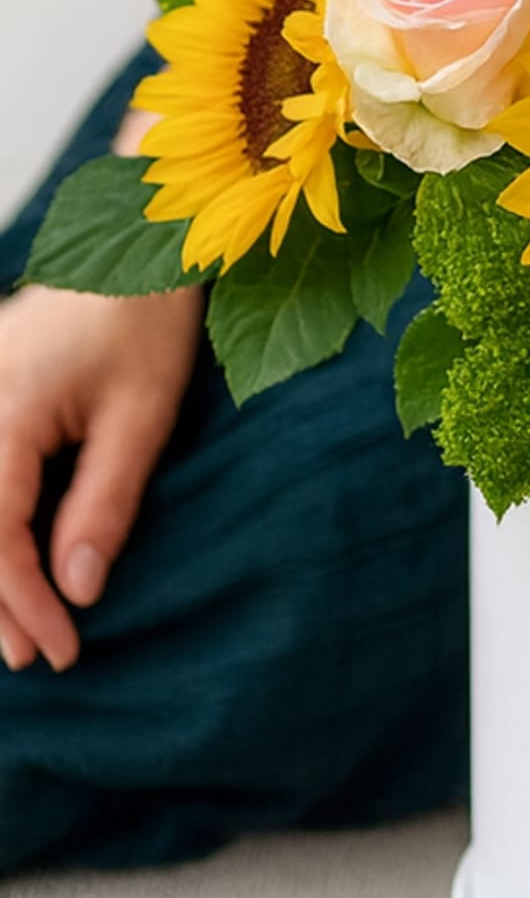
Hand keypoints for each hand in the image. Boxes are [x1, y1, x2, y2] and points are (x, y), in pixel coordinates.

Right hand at [0, 283, 202, 671]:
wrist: (138, 242)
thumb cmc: (148, 322)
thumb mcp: (144, 415)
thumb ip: (105, 502)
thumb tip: (76, 589)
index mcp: (3, 414)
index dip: (22, 604)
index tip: (62, 649)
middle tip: (35, 654)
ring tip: (17, 623)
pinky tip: (11, 560)